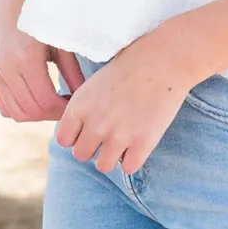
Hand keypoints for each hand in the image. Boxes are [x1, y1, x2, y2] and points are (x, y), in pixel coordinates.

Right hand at [0, 0, 84, 122]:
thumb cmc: (46, 14)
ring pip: (15, 112)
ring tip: (55, 103)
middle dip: (51, 114)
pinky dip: (20, 109)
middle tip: (68, 107)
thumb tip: (82, 97)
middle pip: (30, 110)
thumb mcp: (62, 40)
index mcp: (24, 58)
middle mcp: (4, 67)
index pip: (45, 101)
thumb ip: (72, 71)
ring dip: (36, 114)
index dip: (63, 110)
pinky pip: (3, 105)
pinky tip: (38, 99)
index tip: (76, 104)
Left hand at [55, 29, 194, 174]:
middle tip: (110, 132)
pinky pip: (129, 168)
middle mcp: (95, 124)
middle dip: (94, 146)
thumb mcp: (96, 82)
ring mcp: (118, 136)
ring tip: (124, 140)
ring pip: (103, 166)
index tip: (89, 128)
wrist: (164, 60)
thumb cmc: (131, 64)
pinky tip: (139, 142)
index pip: (63, 140)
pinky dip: (133, 158)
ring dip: (112, 156)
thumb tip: (79, 129)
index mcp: (79, 106)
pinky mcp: (142, 144)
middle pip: (81, 155)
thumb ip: (84, 107)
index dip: (76, 135)